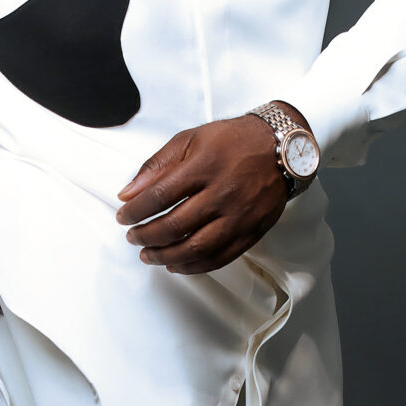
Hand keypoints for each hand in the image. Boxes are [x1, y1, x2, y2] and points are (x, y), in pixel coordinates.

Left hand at [116, 112, 295, 273]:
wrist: (282, 149)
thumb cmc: (234, 141)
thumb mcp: (191, 139)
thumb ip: (158, 165)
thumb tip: (129, 192)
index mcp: (204, 166)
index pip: (158, 196)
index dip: (135, 211)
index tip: (124, 216)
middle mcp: (222, 194)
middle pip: (174, 226)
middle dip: (145, 236)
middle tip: (133, 237)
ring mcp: (238, 216)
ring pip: (195, 248)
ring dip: (165, 256)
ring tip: (148, 255)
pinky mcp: (250, 232)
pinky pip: (219, 258)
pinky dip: (194, 266)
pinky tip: (177, 264)